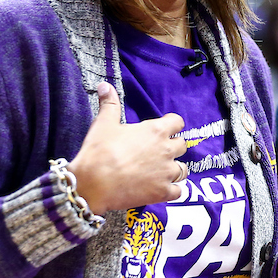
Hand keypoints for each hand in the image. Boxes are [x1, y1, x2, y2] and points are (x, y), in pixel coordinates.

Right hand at [69, 82, 186, 214]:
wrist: (93, 184)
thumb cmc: (99, 151)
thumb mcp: (104, 123)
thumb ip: (109, 103)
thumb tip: (104, 85)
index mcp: (155, 131)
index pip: (178, 122)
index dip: (172, 124)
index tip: (164, 128)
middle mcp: (166, 150)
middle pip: (182, 145)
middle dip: (173, 147)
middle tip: (159, 151)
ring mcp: (166, 173)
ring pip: (183, 169)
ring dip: (175, 169)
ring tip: (161, 171)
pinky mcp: (162, 192)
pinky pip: (178, 192)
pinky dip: (172, 190)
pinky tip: (161, 189)